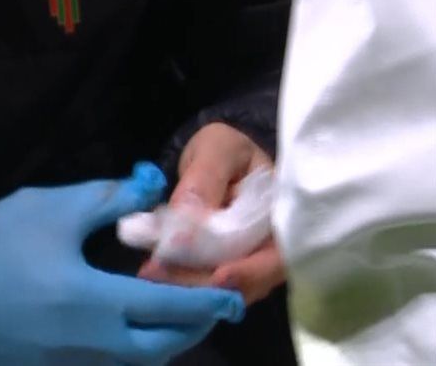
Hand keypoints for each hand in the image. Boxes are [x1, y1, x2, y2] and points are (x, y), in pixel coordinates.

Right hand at [0, 162, 245, 364]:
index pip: (172, 307)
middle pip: (164, 348)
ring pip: (137, 363)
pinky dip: (126, 352)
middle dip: (193, 328)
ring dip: (161, 343)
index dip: (209, 302)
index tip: (232, 296)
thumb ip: (106, 199)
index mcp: (96, 301)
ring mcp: (72, 364)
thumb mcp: (48, 209)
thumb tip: (151, 186)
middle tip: (207, 307)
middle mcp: (93, 344)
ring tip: (167, 316)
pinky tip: (122, 329)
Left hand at [139, 123, 285, 304]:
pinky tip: (154, 271)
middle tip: (160, 272)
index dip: (252, 272)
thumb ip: (205, 181)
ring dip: (188, 285)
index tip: (219, 276)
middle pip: (249, 281)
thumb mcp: (218, 149)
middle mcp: (273, 246)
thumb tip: (186, 222)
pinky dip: (181, 280)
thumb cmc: (225, 148)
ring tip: (151, 271)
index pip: (278, 257)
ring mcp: (250, 260)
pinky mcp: (226, 265)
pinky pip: (208, 281)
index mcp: (285, 216)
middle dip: (205, 282)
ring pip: (225, 288)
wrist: (216, 155)